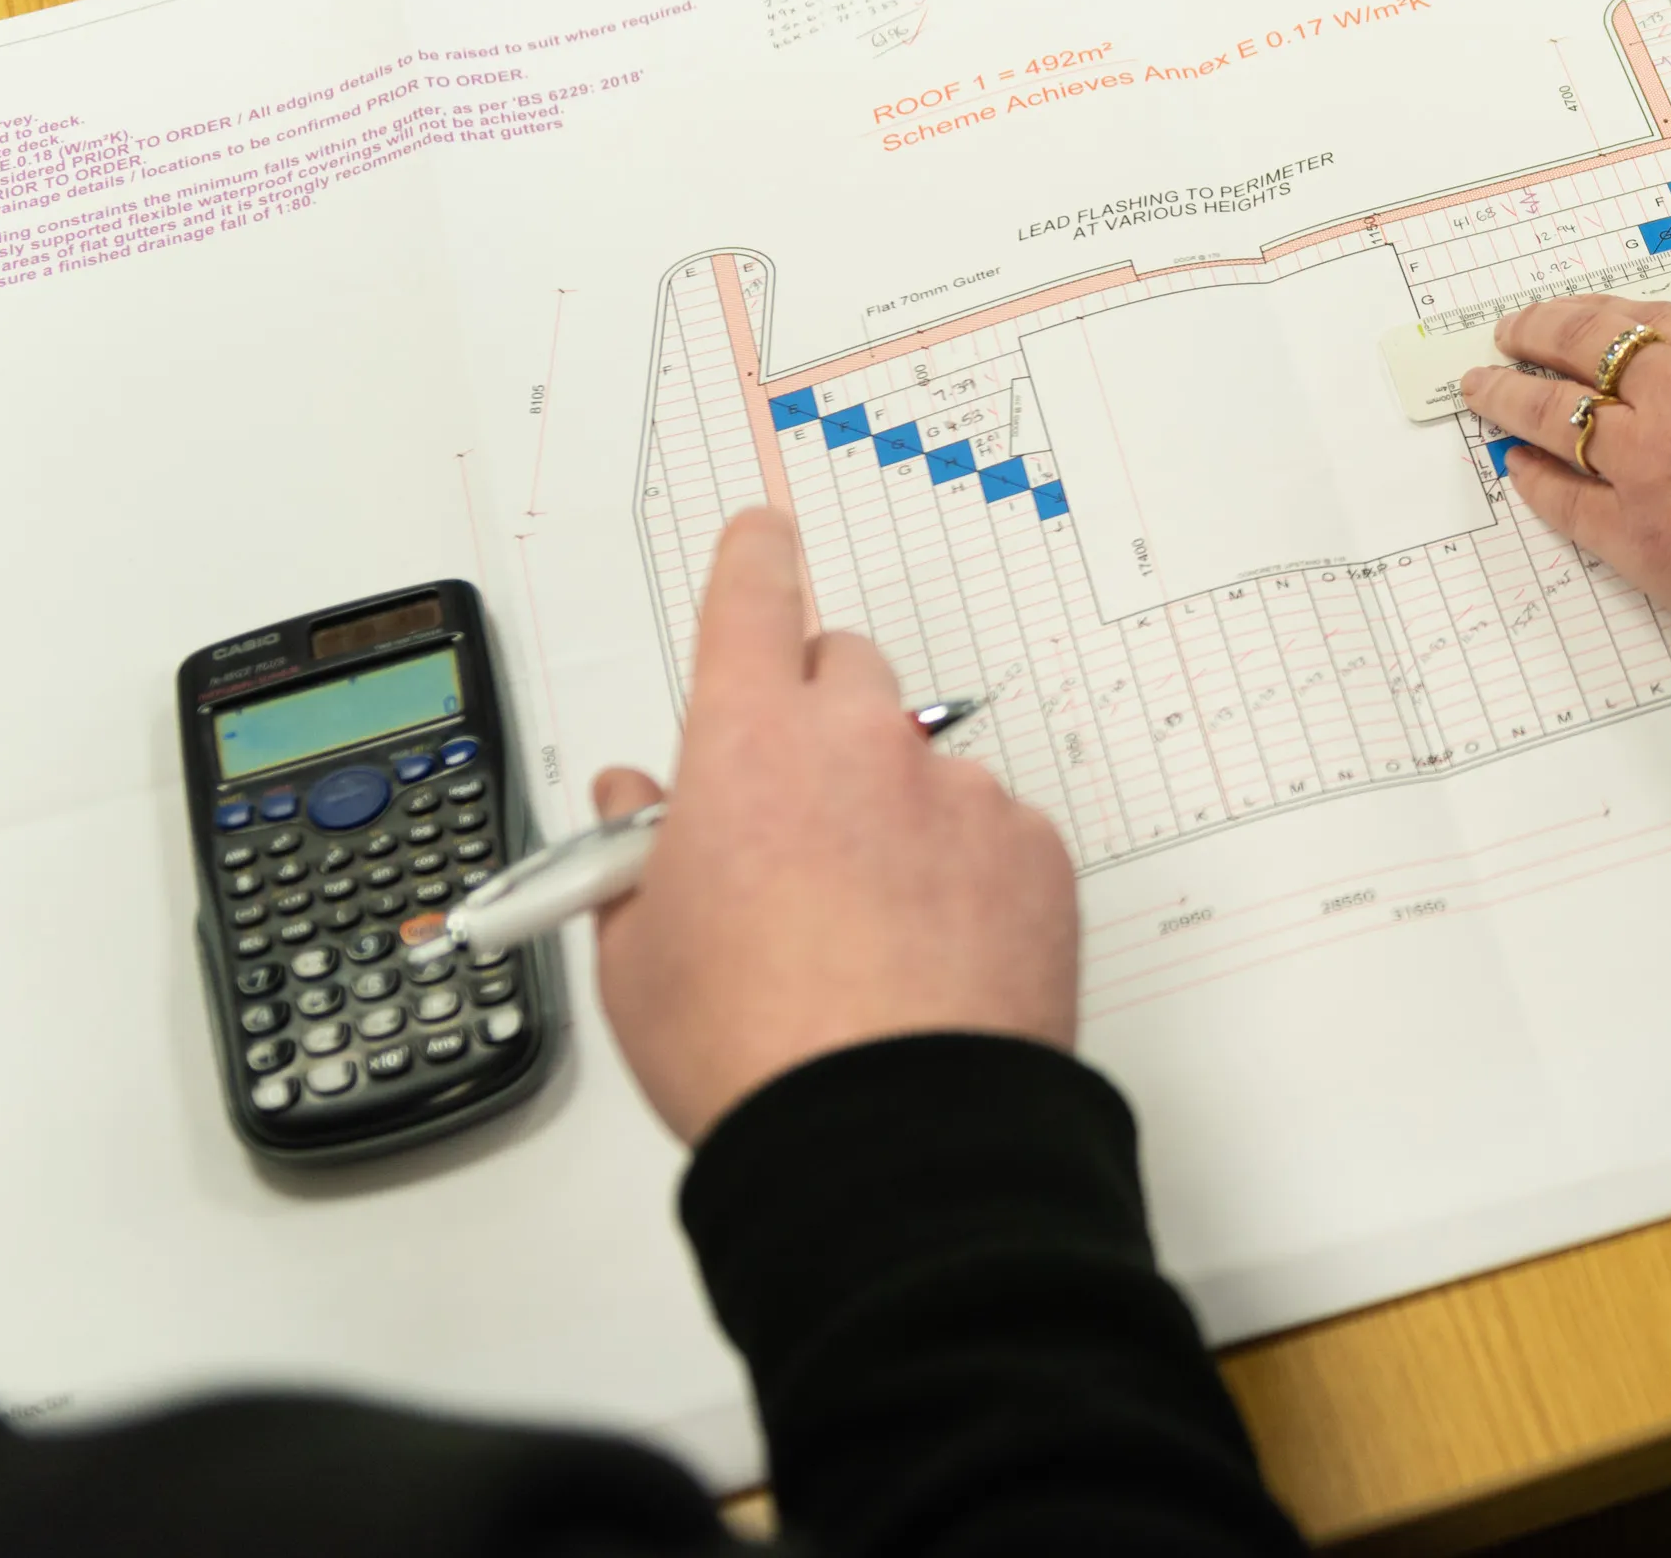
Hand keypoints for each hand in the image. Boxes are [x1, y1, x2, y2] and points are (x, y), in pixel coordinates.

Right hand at [589, 509, 1082, 1144]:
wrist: (888, 1135)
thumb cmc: (753, 1049)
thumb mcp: (635, 957)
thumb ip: (634, 858)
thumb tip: (637, 805)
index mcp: (749, 746)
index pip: (750, 599)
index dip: (753, 559)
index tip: (762, 535)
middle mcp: (864, 745)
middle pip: (843, 671)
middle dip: (814, 713)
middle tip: (790, 807)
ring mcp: (962, 795)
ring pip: (922, 764)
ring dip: (894, 810)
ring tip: (864, 926)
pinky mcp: (1037, 854)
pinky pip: (993, 833)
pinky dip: (965, 872)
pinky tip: (931, 955)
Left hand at [1458, 297, 1670, 615]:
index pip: (1652, 322)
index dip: (1604, 312)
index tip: (1580, 311)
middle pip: (1586, 353)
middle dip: (1537, 336)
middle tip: (1507, 333)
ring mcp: (1648, 468)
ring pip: (1556, 419)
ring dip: (1510, 400)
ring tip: (1480, 390)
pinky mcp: (1633, 537)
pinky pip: (1564, 502)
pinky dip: (1534, 483)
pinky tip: (1515, 472)